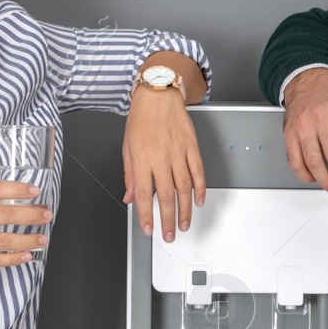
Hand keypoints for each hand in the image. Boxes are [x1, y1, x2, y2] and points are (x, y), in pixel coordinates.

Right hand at [0, 181, 50, 277]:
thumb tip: (20, 200)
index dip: (19, 189)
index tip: (36, 191)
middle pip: (6, 215)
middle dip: (31, 215)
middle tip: (47, 215)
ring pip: (4, 240)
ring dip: (28, 240)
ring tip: (43, 238)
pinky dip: (14, 258)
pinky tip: (27, 255)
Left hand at [123, 86, 205, 240]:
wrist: (158, 94)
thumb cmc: (141, 118)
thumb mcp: (127, 147)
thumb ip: (130, 174)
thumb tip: (130, 196)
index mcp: (142, 159)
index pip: (145, 194)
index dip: (147, 215)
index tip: (149, 229)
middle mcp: (161, 157)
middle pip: (167, 196)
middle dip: (169, 219)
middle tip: (170, 234)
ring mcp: (178, 152)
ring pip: (184, 188)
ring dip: (185, 209)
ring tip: (185, 223)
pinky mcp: (192, 146)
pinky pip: (198, 171)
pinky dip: (200, 188)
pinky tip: (199, 201)